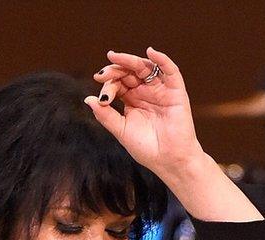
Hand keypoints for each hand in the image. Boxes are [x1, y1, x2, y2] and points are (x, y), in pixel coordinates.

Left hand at [85, 48, 203, 181]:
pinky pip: (170, 71)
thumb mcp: (121, 130)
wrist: (168, 161)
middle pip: (129, 72)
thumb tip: (88, 100)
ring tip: (116, 58)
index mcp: (132, 100)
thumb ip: (105, 115)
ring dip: (131, 61)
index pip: (118, 84)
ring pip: (146, 68)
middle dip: (115, 70)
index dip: (108, 86)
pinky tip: (151, 52)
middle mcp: (146, 92)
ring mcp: (161, 90)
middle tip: (102, 74)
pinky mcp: (176, 92)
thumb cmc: (146, 148)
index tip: (103, 98)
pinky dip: (162, 60)